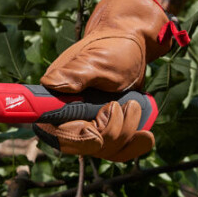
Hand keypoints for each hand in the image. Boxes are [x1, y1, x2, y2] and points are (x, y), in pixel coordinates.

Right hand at [35, 0, 172, 160]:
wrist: (132, 45)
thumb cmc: (113, 47)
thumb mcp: (97, 59)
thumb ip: (76, 74)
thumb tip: (51, 83)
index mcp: (56, 99)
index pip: (58, 135)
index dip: (79, 138)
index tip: (99, 125)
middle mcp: (67, 116)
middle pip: (86, 147)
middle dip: (112, 131)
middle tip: (124, 105)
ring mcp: (87, 125)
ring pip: (105, 150)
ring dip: (127, 131)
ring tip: (134, 105)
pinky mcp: (106, 131)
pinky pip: (117, 151)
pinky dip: (134, 145)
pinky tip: (146, 135)